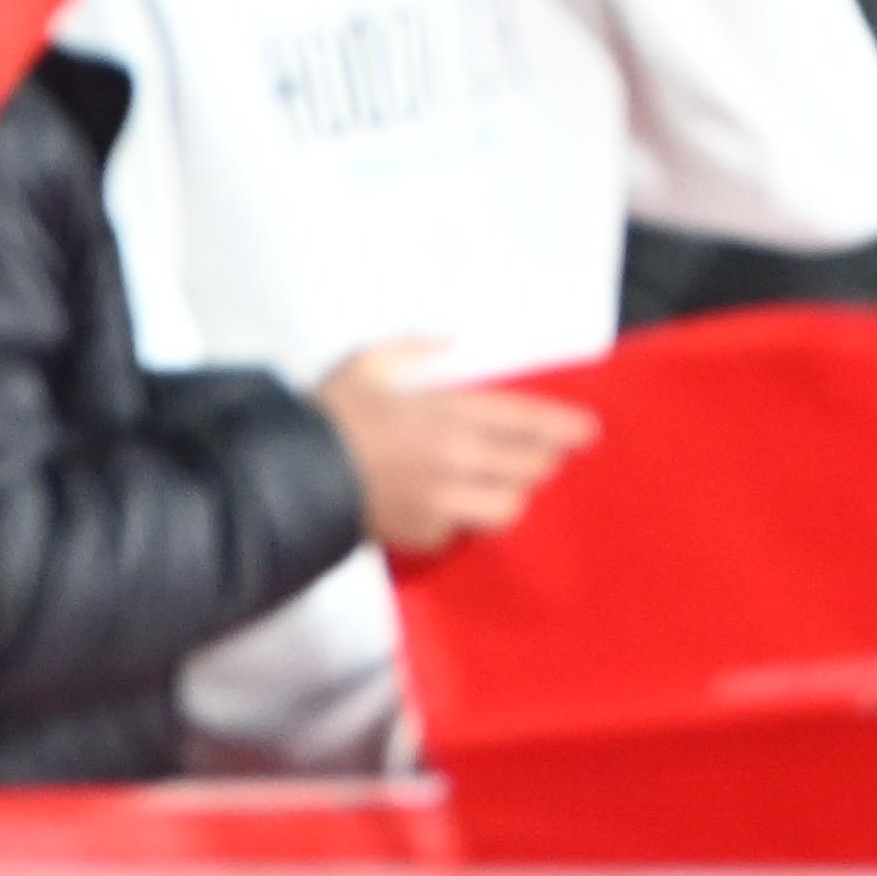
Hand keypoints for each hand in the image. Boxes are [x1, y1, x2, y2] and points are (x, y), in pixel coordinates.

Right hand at [320, 342, 598, 556]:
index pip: (525, 422)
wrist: (287, 477)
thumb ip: (415, 347)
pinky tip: (450, 505)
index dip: (563, 428)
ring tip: (498, 482)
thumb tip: (450, 339)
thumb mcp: (368, 364)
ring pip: (507, 507)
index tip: (589, 431)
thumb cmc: (328, 416)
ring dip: (510, 494)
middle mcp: (456, 461)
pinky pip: (462, 532)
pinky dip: (463, 519)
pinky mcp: (422, 536)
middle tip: (542, 455)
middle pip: (530, 469)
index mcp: (448, 414)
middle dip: (542, 461)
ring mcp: (442, 503)